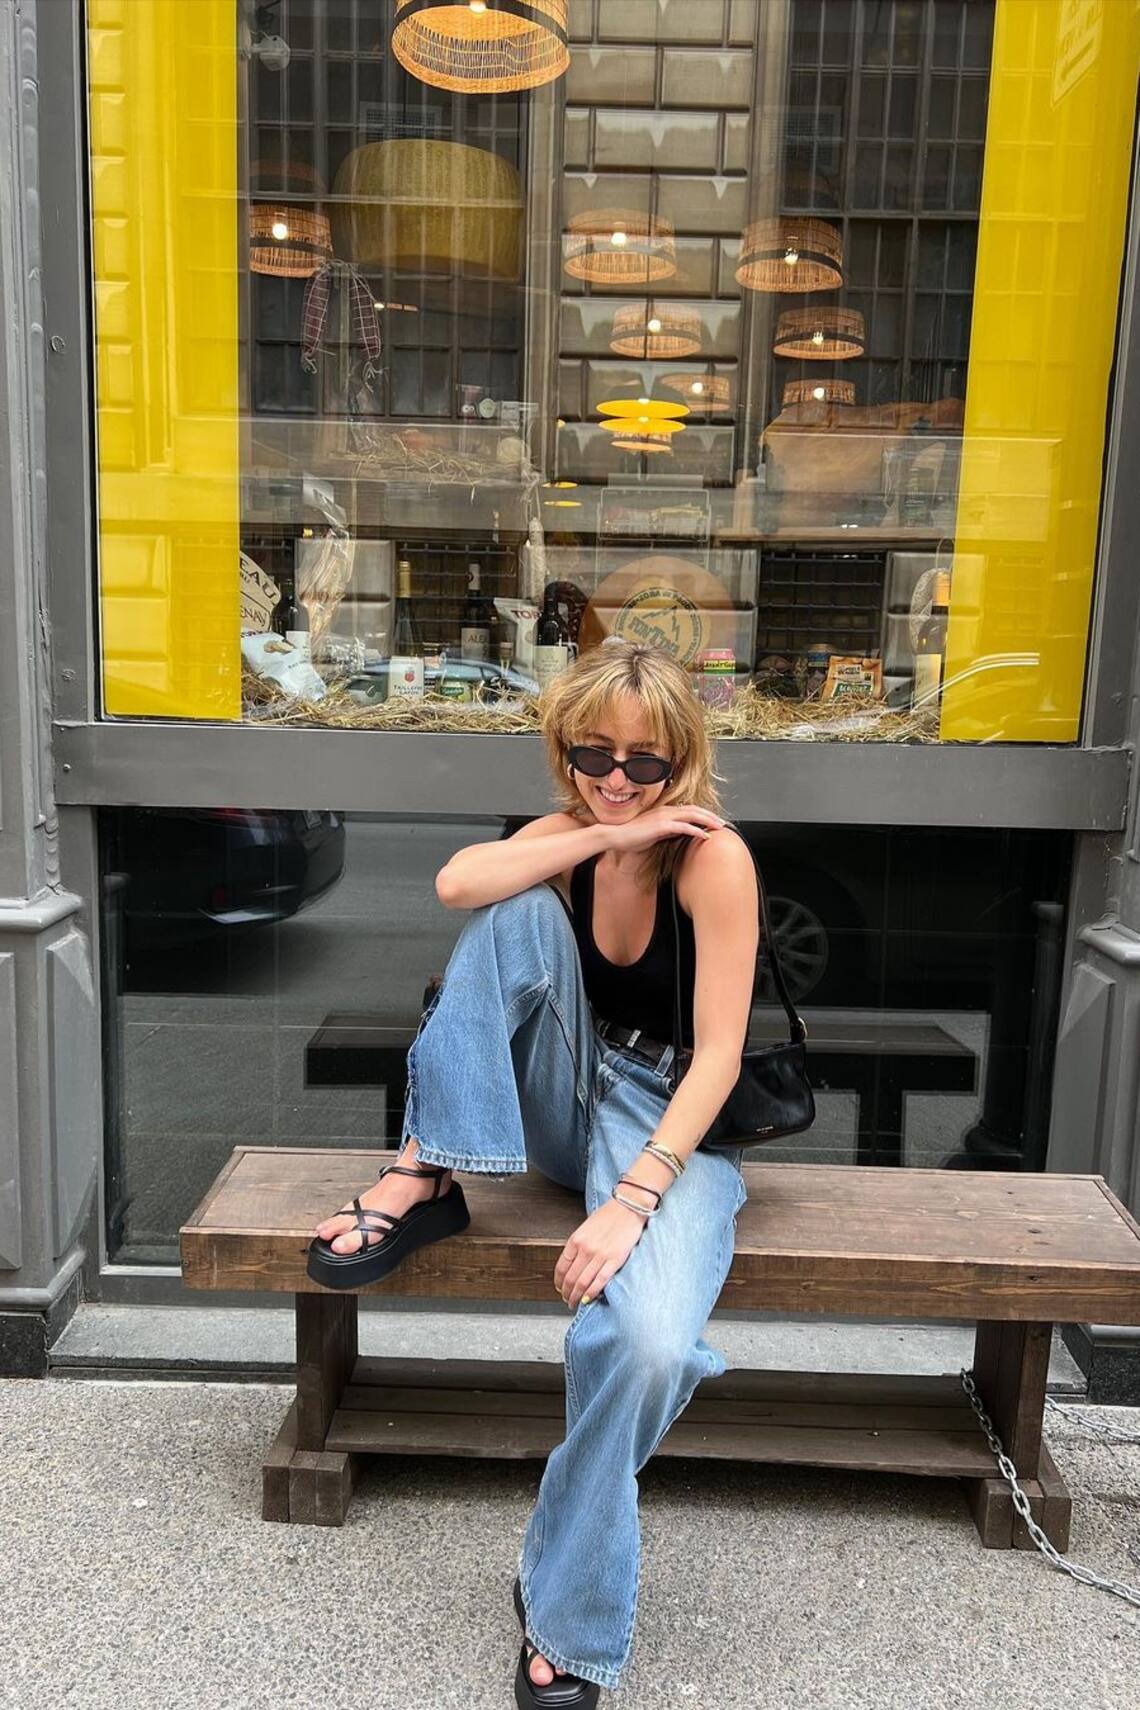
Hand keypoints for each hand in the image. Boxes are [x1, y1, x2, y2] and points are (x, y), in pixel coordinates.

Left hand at [554, 1200, 646, 1308]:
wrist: (629, 1206)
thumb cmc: (609, 1214)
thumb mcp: (586, 1227)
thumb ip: (579, 1245)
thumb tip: (574, 1263)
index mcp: (575, 1239)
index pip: (561, 1267)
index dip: (558, 1281)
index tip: (559, 1287)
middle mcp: (585, 1249)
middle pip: (570, 1278)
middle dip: (566, 1292)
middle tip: (566, 1299)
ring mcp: (599, 1255)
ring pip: (582, 1283)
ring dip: (577, 1296)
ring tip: (575, 1302)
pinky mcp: (614, 1260)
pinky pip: (599, 1282)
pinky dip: (591, 1293)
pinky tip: (588, 1299)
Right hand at [605, 804, 724, 857]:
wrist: (615, 836)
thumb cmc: (631, 837)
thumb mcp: (653, 833)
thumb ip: (667, 831)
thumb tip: (680, 833)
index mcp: (664, 811)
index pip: (689, 810)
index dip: (703, 814)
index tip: (714, 821)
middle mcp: (666, 811)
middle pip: (694, 809)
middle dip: (710, 815)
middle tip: (722, 823)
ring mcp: (664, 817)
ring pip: (692, 815)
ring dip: (708, 821)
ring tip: (719, 827)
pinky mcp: (661, 826)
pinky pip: (684, 827)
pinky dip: (696, 830)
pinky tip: (705, 836)